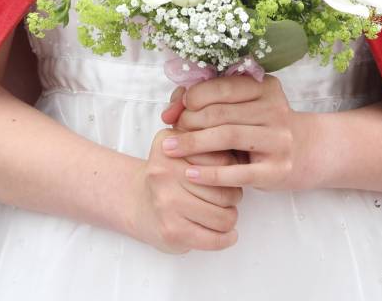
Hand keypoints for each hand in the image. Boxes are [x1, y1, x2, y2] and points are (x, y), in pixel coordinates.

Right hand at [130, 128, 241, 253]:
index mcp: (170, 144)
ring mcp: (167, 201)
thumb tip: (244, 155)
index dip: (232, 166)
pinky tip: (227, 234)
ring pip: (223, 214)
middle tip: (228, 196)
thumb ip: (208, 142)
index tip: (229, 172)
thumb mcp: (182, 147)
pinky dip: (227, 239)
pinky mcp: (172, 230)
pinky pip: (214, 239)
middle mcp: (165, 170)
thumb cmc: (169, 175)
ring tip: (224, 213)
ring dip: (230, 216)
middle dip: (234, 194)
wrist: (136, 201)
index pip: (221, 155)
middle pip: (224, 186)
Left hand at [160, 75, 311, 191]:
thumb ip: (209, 101)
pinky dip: (209, 173)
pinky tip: (190, 174)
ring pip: (227, 136)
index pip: (221, 86)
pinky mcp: (277, 169)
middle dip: (189, 122)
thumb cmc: (263, 126)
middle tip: (170, 134)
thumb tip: (171, 108)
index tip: (175, 111)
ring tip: (170, 149)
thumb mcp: (244, 107)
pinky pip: (237, 171)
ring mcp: (278, 139)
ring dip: (193, 143)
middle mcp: (275, 109)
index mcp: (265, 87)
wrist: (306, 152)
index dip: (192, 97)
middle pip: (220, 112)